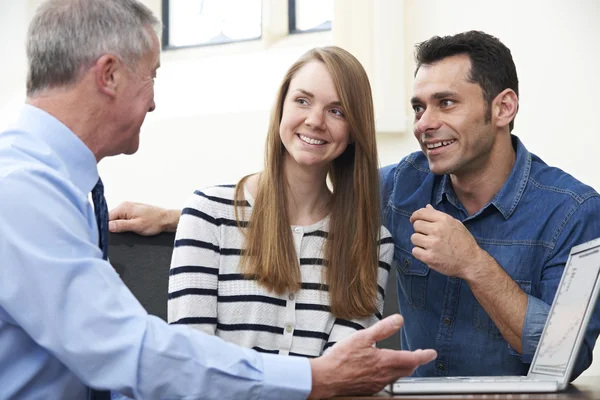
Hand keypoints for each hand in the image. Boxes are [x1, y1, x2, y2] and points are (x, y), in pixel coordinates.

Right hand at [108, 201, 178, 235]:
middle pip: (111, 218)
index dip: (107, 227)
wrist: (166, 219)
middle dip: (115, 227)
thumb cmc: (154, 222)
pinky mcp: (132, 211)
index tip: (110, 234)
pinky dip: (125, 224)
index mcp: (124, 207)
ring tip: (130, 230)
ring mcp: (129, 208)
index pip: (107, 217)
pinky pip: (123, 218)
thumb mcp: (136, 226)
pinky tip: (131, 228)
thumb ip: (121, 226)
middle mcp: (125, 205)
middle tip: (123, 233)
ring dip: (121, 226)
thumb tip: (107, 227)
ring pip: (117, 219)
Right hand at [308, 314, 436, 397]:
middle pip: (407, 369)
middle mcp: (384, 375)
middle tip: (419, 355)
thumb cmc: (341, 358)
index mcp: (385, 361)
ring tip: (403, 360)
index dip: (424, 356)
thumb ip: (383, 328)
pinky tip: (383, 370)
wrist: (326, 378)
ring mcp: (377, 384)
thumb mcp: (362, 337)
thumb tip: (398, 320)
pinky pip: (386, 382)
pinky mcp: (369, 388)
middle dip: (415, 361)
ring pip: (396, 376)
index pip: (412, 359)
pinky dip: (390, 374)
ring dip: (403, 368)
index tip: (431, 353)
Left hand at [409, 204, 482, 277]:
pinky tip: (428, 253)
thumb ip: (438, 215)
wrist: (471, 262)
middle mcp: (437, 230)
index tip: (414, 220)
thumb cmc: (463, 242)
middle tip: (426, 235)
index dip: (415, 216)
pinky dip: (419, 253)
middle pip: (416, 225)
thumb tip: (426, 207)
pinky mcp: (429, 257)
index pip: (421, 213)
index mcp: (444, 220)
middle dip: (419, 230)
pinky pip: (415, 251)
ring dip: (419, 242)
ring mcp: (433, 244)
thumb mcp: (455, 224)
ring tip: (429, 245)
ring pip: (414, 238)